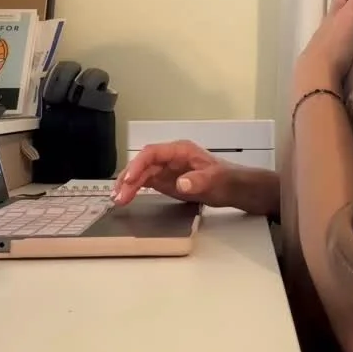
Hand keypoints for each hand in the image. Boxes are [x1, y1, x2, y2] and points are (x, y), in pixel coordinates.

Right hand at [112, 140, 237, 207]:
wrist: (235, 188)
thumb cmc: (227, 178)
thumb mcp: (216, 179)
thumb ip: (199, 180)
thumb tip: (181, 183)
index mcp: (180, 151)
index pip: (152, 153)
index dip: (138, 165)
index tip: (129, 180)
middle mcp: (170, 158)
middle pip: (143, 164)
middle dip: (128, 179)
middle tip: (119, 196)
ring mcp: (167, 170)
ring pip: (141, 174)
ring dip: (128, 186)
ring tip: (118, 200)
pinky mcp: (166, 182)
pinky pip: (146, 183)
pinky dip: (134, 190)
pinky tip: (126, 198)